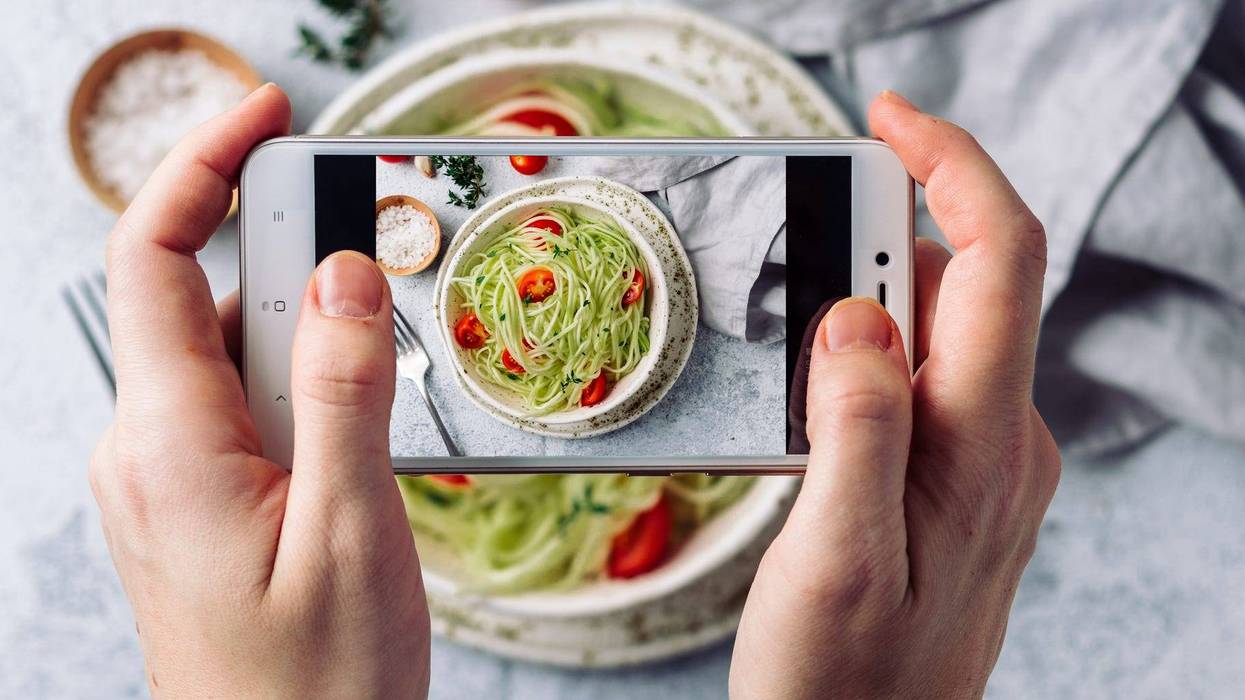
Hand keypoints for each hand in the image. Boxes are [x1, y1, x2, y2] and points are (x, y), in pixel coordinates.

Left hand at [89, 84, 429, 696]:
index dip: (200, 169)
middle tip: (374, 270)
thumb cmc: (314, 687)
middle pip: (205, 300)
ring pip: (232, 357)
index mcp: (170, 446)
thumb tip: (342, 273)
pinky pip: (240, 408)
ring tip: (376, 399)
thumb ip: (346, 392)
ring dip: (308, 342)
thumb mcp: (353, 530)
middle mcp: (149, 450)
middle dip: (290, 264)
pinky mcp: (196, 500)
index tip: (266, 115)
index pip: (153, 260)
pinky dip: (301, 389)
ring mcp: (167, 478)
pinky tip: (353, 436)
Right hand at [730, 92, 1060, 697]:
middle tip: (795, 250)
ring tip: (788, 345)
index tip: (888, 120)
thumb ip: (856, 428)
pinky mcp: (955, 480)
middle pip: (964, 285)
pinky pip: (922, 381)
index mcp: (982, 446)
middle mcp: (1002, 442)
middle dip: (883, 238)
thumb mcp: (835, 558)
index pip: (998, 261)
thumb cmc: (844, 683)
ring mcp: (985, 462)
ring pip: (938, 332)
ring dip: (866, 302)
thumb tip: (858, 314)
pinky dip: (868, 354)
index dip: (953, 168)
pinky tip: (812, 393)